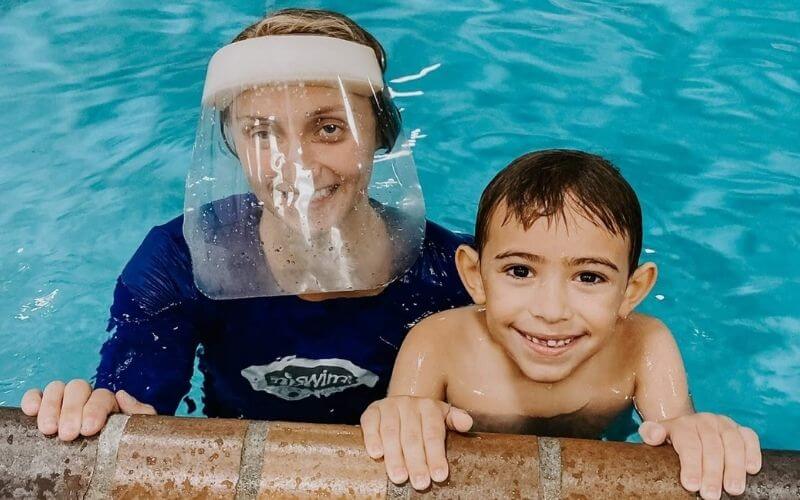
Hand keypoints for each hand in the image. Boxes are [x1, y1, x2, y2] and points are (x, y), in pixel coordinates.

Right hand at [20, 379, 155, 440]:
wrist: (106, 467)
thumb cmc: (121, 449)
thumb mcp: (138, 432)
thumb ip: (140, 413)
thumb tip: (121, 394)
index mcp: (110, 404)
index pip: (102, 396)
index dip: (94, 409)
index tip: (88, 429)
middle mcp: (86, 398)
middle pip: (78, 388)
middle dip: (71, 410)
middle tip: (68, 435)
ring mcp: (64, 402)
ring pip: (57, 388)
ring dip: (51, 406)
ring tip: (48, 430)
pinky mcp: (44, 409)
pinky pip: (37, 395)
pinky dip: (32, 398)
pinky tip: (30, 411)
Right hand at [360, 396, 472, 489]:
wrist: (399, 407)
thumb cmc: (424, 421)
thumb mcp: (442, 418)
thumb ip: (455, 420)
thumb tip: (467, 424)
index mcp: (429, 407)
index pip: (433, 433)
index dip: (436, 455)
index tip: (439, 476)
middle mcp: (409, 404)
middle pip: (412, 436)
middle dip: (417, 462)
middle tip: (420, 483)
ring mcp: (389, 406)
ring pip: (391, 432)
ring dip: (394, 456)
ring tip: (399, 477)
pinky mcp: (371, 411)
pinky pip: (370, 424)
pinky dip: (372, 438)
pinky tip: (376, 454)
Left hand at [639, 413, 760, 498]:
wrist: (687, 428)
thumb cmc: (672, 440)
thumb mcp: (656, 435)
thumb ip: (651, 433)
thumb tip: (655, 435)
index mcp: (683, 424)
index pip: (689, 444)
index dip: (691, 465)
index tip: (691, 485)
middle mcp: (705, 421)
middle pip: (711, 446)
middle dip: (712, 473)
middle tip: (711, 495)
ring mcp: (724, 424)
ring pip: (732, 443)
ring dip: (734, 467)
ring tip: (733, 489)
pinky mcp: (741, 429)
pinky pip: (750, 437)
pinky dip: (753, 452)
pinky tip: (751, 469)